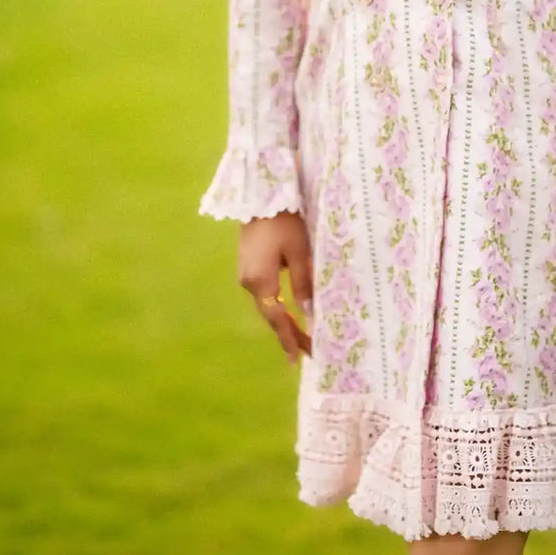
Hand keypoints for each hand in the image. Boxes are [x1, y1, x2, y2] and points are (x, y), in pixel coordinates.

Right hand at [237, 210, 313, 365]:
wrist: (260, 195)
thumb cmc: (284, 222)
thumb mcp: (300, 252)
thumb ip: (303, 283)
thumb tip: (309, 313)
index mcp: (260, 281)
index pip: (277, 318)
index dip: (290, 338)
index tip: (299, 359)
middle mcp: (248, 282)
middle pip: (271, 315)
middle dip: (288, 334)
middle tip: (306, 353)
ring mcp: (245, 274)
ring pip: (266, 305)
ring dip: (282, 321)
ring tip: (300, 338)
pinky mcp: (248, 265)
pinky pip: (263, 293)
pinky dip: (277, 306)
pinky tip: (287, 312)